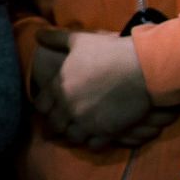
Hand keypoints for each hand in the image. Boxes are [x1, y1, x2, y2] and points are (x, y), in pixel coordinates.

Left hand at [33, 27, 156, 147]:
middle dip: (56, 123)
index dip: (44, 106)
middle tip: (62, 121)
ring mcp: (87, 121)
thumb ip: (55, 39)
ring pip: (72, 137)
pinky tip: (95, 135)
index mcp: (58, 87)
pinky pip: (93, 145)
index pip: (40, 106)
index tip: (49, 106)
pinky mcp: (107, 131)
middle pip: (54, 124)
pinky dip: (92, 142)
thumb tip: (37, 34)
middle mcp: (69, 107)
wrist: (142, 68)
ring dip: (73, 134)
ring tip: (78, 129)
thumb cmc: (109, 52)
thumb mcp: (79, 41)